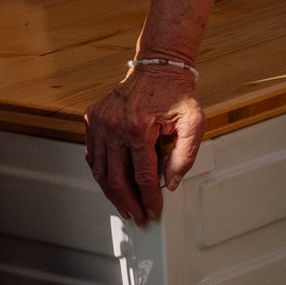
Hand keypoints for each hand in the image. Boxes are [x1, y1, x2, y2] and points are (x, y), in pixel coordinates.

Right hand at [85, 64, 205, 226]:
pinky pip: (92, 156)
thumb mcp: (193, 123)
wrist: (158, 67)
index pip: (143, 176)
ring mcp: (99, 122)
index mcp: (138, 127)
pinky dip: (101, 173)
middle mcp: (114, 126)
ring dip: (112, 194)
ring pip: (101, 171)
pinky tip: (111, 184)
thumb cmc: (176, 94)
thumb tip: (171, 183)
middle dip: (129, 203)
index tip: (154, 211)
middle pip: (117, 179)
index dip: (149, 199)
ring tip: (124, 207)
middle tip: (138, 217)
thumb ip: (184, 156)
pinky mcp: (92, 119)